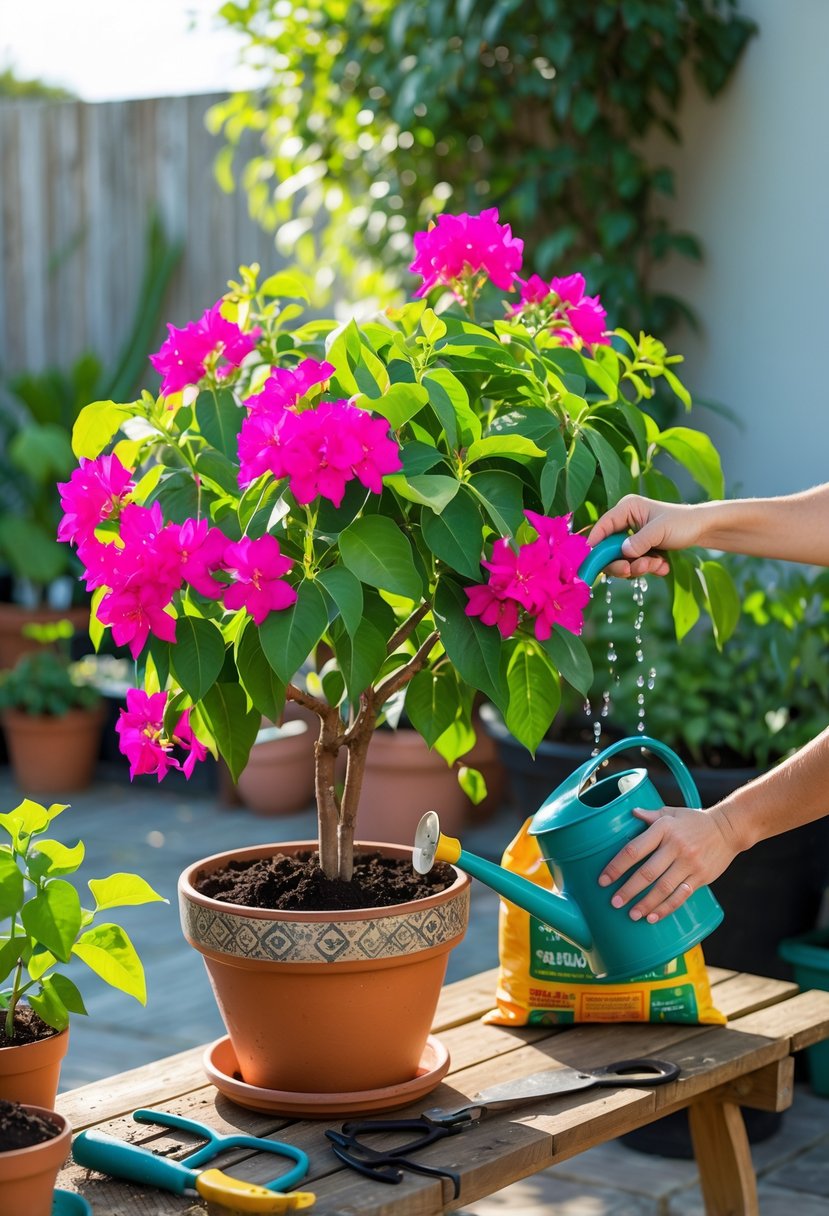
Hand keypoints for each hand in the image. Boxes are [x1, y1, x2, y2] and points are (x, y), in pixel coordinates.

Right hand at [587, 494, 705, 578]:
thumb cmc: (683, 522)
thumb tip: (623, 553)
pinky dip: (648, 567)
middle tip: (633, 570)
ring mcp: (632, 537)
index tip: (591, 562)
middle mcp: (625, 522)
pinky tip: (662, 565)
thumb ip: (641, 541)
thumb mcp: (660, 530)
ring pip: (623, 559)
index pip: (602, 526)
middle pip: (609, 549)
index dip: (595, 545)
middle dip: (623, 562)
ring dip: (639, 566)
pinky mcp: (640, 548)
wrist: (702, 529)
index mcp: (627, 509)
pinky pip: (635, 563)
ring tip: (658, 564)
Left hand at [597, 804, 738, 922]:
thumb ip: (651, 816)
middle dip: (628, 890)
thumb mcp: (672, 813)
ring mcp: (689, 863)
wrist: (729, 829)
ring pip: (663, 888)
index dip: (617, 866)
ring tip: (632, 914)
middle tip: (614, 902)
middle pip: (647, 873)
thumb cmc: (695, 820)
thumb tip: (631, 812)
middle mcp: (675, 847)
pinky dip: (666, 908)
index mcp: (663, 829)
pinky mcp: (701, 877)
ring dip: (645, 904)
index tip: (603, 880)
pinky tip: (653, 917)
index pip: (634, 850)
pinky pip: (681, 896)